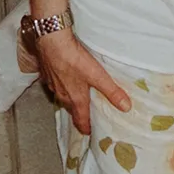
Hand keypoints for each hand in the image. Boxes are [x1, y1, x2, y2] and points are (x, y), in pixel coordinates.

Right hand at [33, 26, 132, 140]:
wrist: (52, 41)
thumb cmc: (75, 60)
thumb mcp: (98, 76)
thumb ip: (112, 92)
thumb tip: (126, 107)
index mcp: (75, 98)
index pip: (80, 119)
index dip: (86, 127)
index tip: (90, 132)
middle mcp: (62, 94)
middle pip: (71, 108)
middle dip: (78, 112)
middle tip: (86, 114)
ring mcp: (52, 84)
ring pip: (62, 96)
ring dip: (69, 98)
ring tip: (76, 95)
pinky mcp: (46, 72)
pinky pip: (54, 83)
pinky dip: (61, 84)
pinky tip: (64, 76)